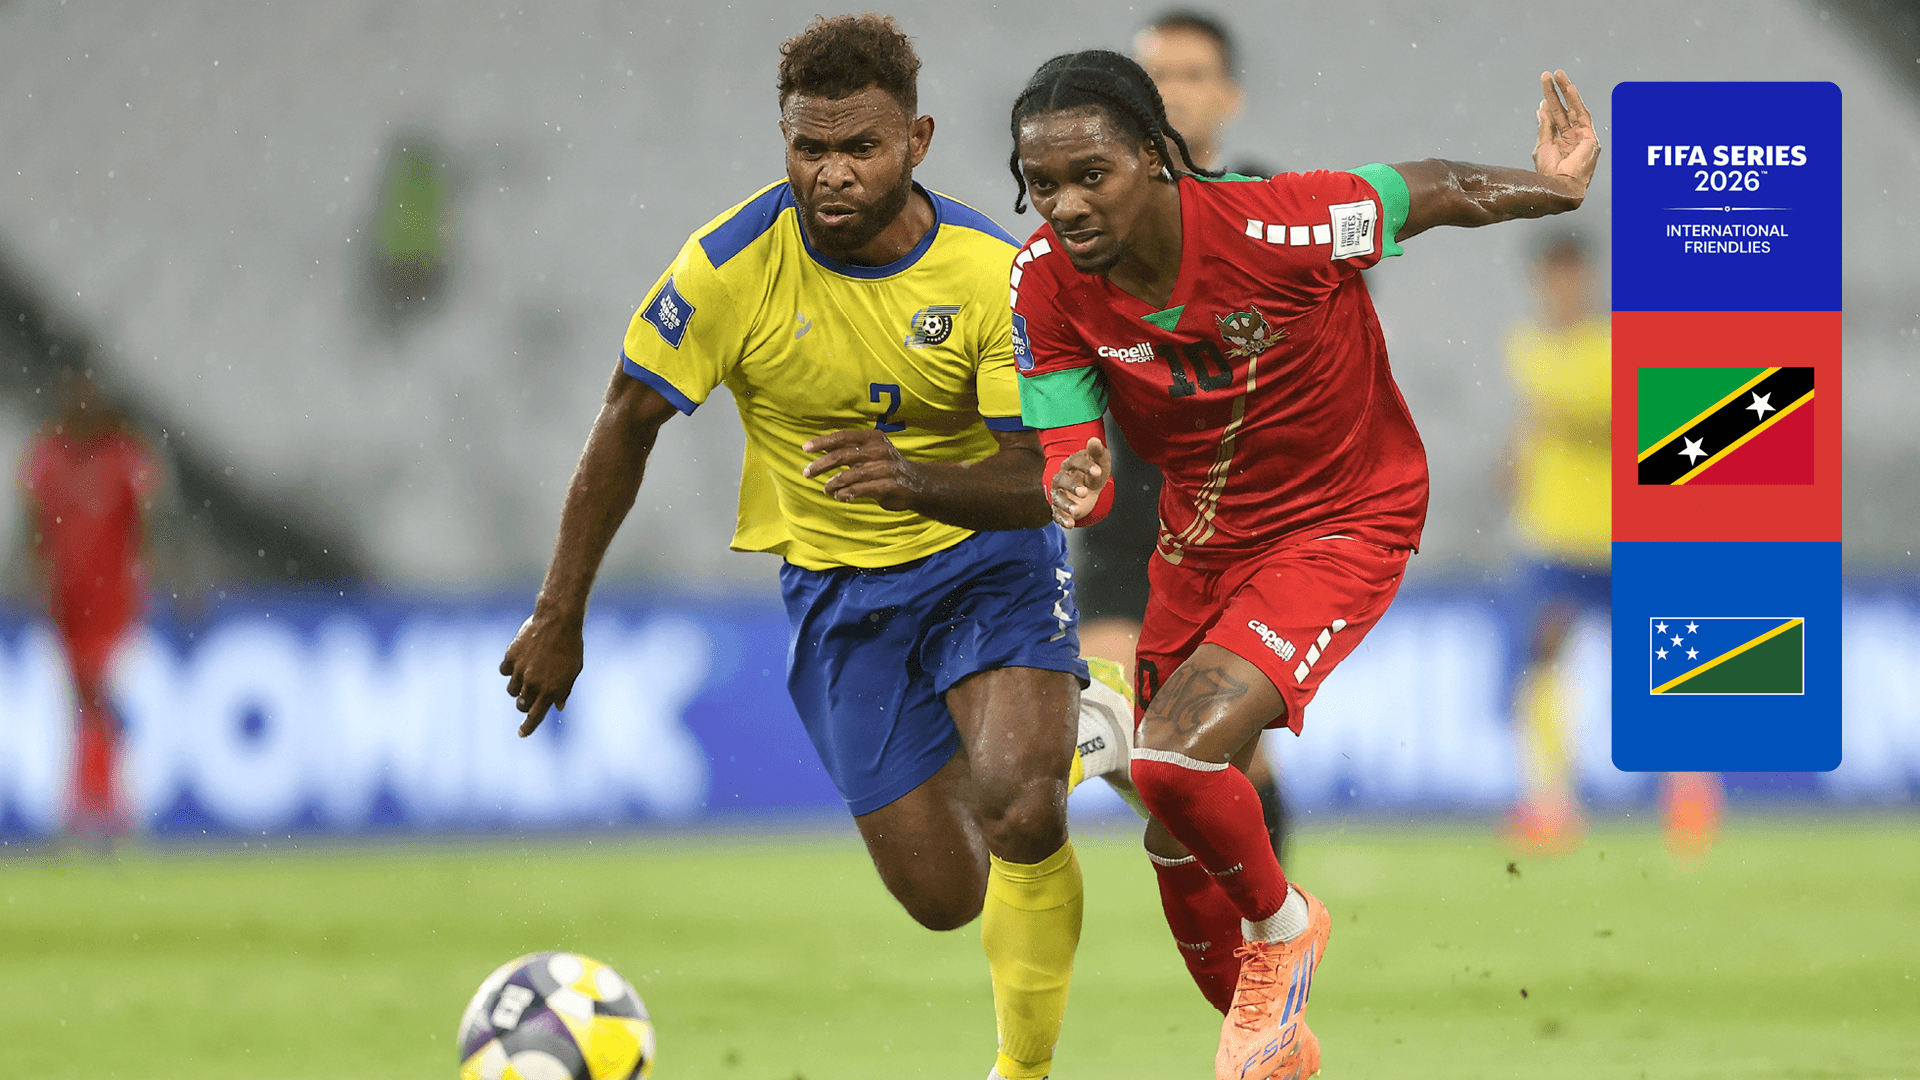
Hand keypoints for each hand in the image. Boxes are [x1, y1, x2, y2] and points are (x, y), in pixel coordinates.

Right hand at [499, 609, 583, 736]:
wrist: (558, 620)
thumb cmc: (571, 646)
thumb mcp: (574, 670)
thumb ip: (564, 690)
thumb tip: (558, 706)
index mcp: (551, 691)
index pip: (535, 717)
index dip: (528, 728)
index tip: (522, 734)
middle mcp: (533, 684)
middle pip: (522, 705)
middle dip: (526, 704)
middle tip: (532, 694)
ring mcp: (520, 671)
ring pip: (512, 690)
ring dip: (518, 687)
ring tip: (529, 673)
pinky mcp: (511, 657)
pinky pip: (505, 671)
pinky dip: (511, 669)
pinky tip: (520, 660)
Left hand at [801, 429, 926, 510]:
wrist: (919, 483)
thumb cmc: (887, 467)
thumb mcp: (871, 452)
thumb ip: (849, 450)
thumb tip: (820, 448)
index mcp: (873, 438)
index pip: (844, 436)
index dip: (823, 442)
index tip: (805, 448)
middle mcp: (879, 450)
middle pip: (843, 455)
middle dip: (821, 464)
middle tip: (806, 473)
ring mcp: (886, 468)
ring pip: (852, 474)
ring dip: (834, 482)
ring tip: (825, 489)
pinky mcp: (890, 485)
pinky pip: (863, 489)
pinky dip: (848, 493)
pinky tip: (839, 497)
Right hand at [1048, 437, 1109, 527]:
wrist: (1091, 489)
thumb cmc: (1095, 472)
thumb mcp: (1101, 461)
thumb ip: (1098, 452)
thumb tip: (1094, 440)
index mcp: (1071, 463)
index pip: (1075, 462)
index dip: (1085, 466)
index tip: (1098, 471)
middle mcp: (1061, 477)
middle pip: (1061, 480)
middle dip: (1072, 486)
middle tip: (1085, 492)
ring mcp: (1059, 493)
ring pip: (1057, 498)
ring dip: (1066, 505)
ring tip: (1077, 511)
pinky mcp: (1059, 508)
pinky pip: (1057, 514)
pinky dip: (1062, 519)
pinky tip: (1071, 524)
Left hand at [1532, 70, 1599, 201]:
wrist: (1559, 186)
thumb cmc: (1550, 173)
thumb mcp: (1543, 146)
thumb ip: (1545, 127)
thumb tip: (1542, 109)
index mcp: (1562, 142)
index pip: (1555, 117)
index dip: (1549, 103)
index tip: (1543, 89)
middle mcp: (1573, 138)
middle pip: (1563, 110)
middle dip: (1555, 92)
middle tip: (1547, 75)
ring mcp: (1582, 137)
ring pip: (1573, 108)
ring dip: (1565, 90)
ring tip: (1557, 75)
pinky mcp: (1590, 136)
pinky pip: (1583, 114)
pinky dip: (1576, 100)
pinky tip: (1569, 88)